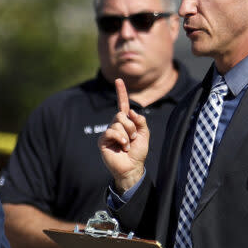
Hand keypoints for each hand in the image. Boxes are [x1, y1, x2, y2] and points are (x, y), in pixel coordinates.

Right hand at [98, 78, 148, 193]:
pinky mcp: (103, 140)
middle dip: (131, 126)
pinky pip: (111, 131)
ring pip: (118, 123)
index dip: (121, 92)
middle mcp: (116, 125)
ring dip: (127, 135)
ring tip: (127, 145)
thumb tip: (131, 112)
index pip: (123, 104)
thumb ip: (141, 121)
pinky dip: (120, 138)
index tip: (119, 80)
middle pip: (121, 114)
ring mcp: (109, 132)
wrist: (133, 167)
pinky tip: (122, 147)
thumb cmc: (138, 152)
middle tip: (133, 138)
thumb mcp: (145, 134)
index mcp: (126, 122)